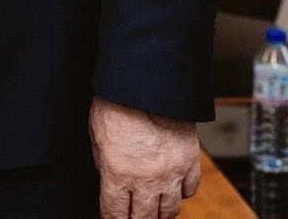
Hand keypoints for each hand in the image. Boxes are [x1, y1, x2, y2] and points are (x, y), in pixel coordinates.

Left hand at [89, 96, 199, 218]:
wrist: (147, 83)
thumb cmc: (117, 104)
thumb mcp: (97, 137)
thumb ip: (105, 165)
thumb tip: (110, 181)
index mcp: (117, 173)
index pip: (115, 214)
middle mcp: (146, 179)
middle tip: (134, 216)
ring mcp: (171, 172)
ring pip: (170, 210)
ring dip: (160, 213)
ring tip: (155, 211)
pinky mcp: (190, 161)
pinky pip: (190, 189)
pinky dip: (182, 193)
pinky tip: (174, 189)